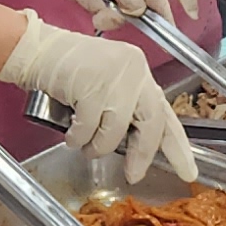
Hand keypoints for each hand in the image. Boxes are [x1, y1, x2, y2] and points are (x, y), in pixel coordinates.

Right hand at [0, 19, 198, 184]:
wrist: (37, 50)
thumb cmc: (69, 71)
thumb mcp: (108, 86)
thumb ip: (126, 110)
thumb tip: (138, 149)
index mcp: (141, 72)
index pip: (166, 113)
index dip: (177, 146)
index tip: (187, 171)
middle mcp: (134, 70)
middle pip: (151, 123)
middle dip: (142, 155)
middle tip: (135, 175)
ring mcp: (114, 77)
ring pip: (116, 130)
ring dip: (99, 147)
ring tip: (86, 146)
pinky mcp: (91, 85)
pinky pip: (89, 128)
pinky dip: (78, 138)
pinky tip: (72, 135)